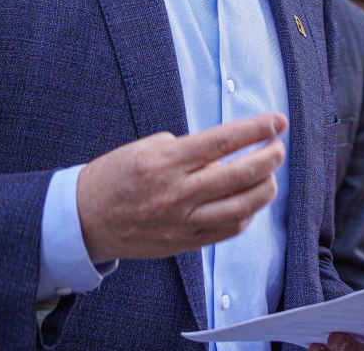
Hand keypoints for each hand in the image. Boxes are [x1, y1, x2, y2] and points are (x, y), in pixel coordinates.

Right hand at [77, 112, 287, 262]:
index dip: (256, 129)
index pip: (224, 140)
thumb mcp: (148, 148)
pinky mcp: (185, 242)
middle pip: (240, 174)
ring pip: (242, 207)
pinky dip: (247, 213)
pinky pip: (228, 229)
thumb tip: (225, 153)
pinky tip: (251, 200)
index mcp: (167, 160)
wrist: (86, 218)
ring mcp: (183, 220)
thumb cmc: (116, 176)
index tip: (277, 121)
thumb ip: (189, 150)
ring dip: (265, 188)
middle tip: (278, 146)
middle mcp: (178, 192)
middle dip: (269, 157)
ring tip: (269, 174)